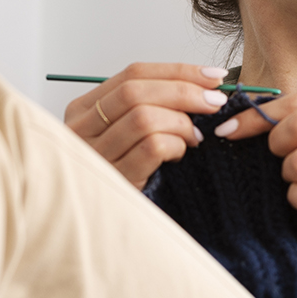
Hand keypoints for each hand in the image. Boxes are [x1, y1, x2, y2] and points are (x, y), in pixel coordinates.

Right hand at [64, 63, 230, 189]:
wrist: (111, 226)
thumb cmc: (125, 174)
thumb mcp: (127, 134)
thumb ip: (151, 106)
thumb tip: (204, 85)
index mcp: (84, 109)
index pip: (132, 74)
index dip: (177, 71)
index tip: (212, 76)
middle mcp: (81, 128)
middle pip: (136, 91)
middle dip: (184, 91)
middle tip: (214, 102)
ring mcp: (95, 155)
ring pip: (143, 117)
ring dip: (181, 123)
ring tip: (194, 137)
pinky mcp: (114, 178)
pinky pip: (152, 147)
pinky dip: (175, 145)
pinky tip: (180, 154)